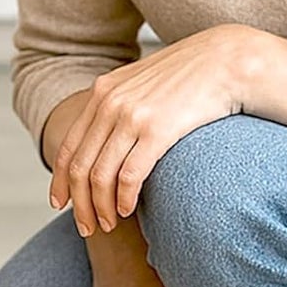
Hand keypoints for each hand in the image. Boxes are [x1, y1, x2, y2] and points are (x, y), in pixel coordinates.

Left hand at [51, 24, 262, 236]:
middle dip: (79, 203)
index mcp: (103, 92)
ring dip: (100, 207)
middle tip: (86, 227)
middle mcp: (110, 103)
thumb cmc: (190, 75)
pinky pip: (129, 176)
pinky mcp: (157, 130)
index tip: (60, 203)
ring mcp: (131, 116)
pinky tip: (127, 210)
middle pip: (80, 166)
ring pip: (100, 176)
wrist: (226, 59)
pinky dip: (123, 199)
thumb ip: (122, 103)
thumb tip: (108, 135)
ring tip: (107, 225)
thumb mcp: (144, 82)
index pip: (70, 145)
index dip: (61, 180)